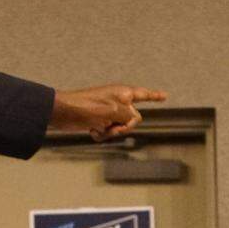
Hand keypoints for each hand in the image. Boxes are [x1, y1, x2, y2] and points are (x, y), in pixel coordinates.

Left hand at [50, 85, 167, 140]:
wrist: (63, 112)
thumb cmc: (87, 107)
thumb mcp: (114, 111)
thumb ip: (129, 117)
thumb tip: (131, 121)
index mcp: (123, 93)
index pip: (144, 94)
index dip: (155, 96)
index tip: (165, 96)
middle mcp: (117, 101)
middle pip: (133, 118)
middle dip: (124, 126)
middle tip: (113, 126)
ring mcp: (107, 111)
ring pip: (119, 127)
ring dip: (110, 131)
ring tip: (98, 127)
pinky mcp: (97, 120)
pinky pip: (107, 131)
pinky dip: (101, 134)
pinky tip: (91, 130)